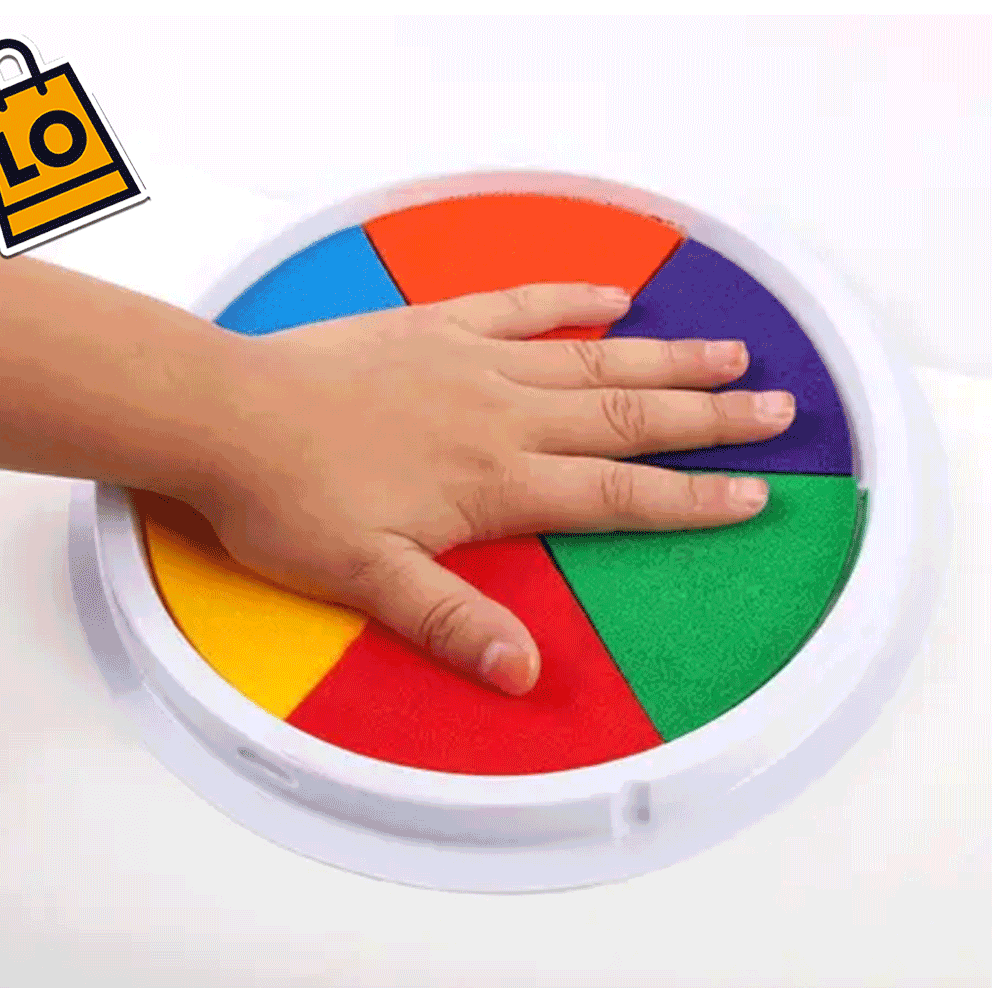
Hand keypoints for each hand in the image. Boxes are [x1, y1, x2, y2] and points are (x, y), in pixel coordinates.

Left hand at [194, 282, 795, 695]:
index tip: (752, 493)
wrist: (226, 415)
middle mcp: (500, 416)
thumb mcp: (367, 579)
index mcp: (494, 481)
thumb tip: (522, 675)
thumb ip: (450, 621)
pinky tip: (612, 296)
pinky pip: (517, 306)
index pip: (614, 494)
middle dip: (707, 418)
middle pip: (626, 417)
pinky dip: (569, 300)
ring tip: (729, 352)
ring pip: (590, 359)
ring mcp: (471, 362)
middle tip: (777, 409)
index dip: (688, 499)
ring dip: (664, 358)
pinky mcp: (434, 327)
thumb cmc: (290, 501)